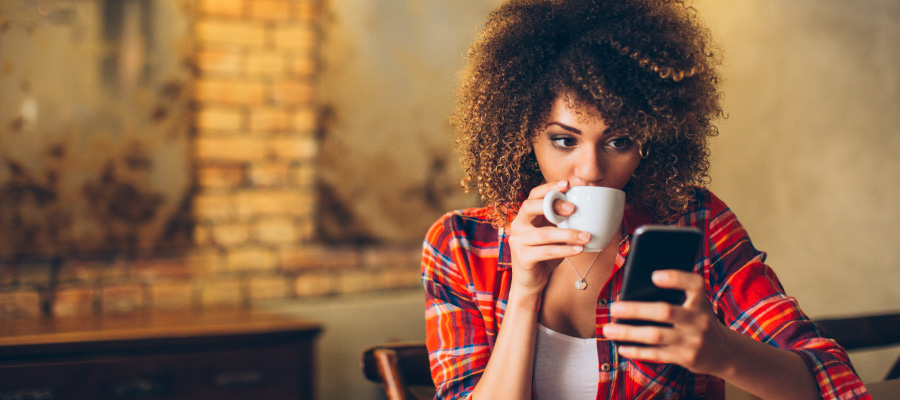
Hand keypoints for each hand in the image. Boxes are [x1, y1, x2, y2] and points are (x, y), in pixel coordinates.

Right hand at [507, 180, 590, 294]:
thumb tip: (587, 207)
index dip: (548, 188)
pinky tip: (579, 249)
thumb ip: (561, 221)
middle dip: (553, 204)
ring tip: (586, 236)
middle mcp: (517, 225)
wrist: (531, 281)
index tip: (567, 184)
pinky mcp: (523, 257)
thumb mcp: (553, 234)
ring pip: (544, 233)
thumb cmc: (544, 255)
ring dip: (568, 234)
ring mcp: (518, 241)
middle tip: (574, 209)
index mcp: (525, 216)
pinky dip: (565, 250)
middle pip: (530, 207)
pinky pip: (547, 251)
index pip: (533, 195)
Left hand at [602, 270, 733, 374]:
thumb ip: (676, 296)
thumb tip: (633, 293)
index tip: (654, 276)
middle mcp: (699, 320)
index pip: (694, 284)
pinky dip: (637, 351)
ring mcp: (693, 341)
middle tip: (614, 307)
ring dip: (629, 332)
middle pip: (665, 312)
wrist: (725, 352)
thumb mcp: (696, 305)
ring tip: (608, 329)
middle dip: (636, 310)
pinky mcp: (686, 358)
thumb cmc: (699, 320)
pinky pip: (656, 354)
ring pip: (656, 335)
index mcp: (701, 300)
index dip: (675, 278)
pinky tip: (621, 347)